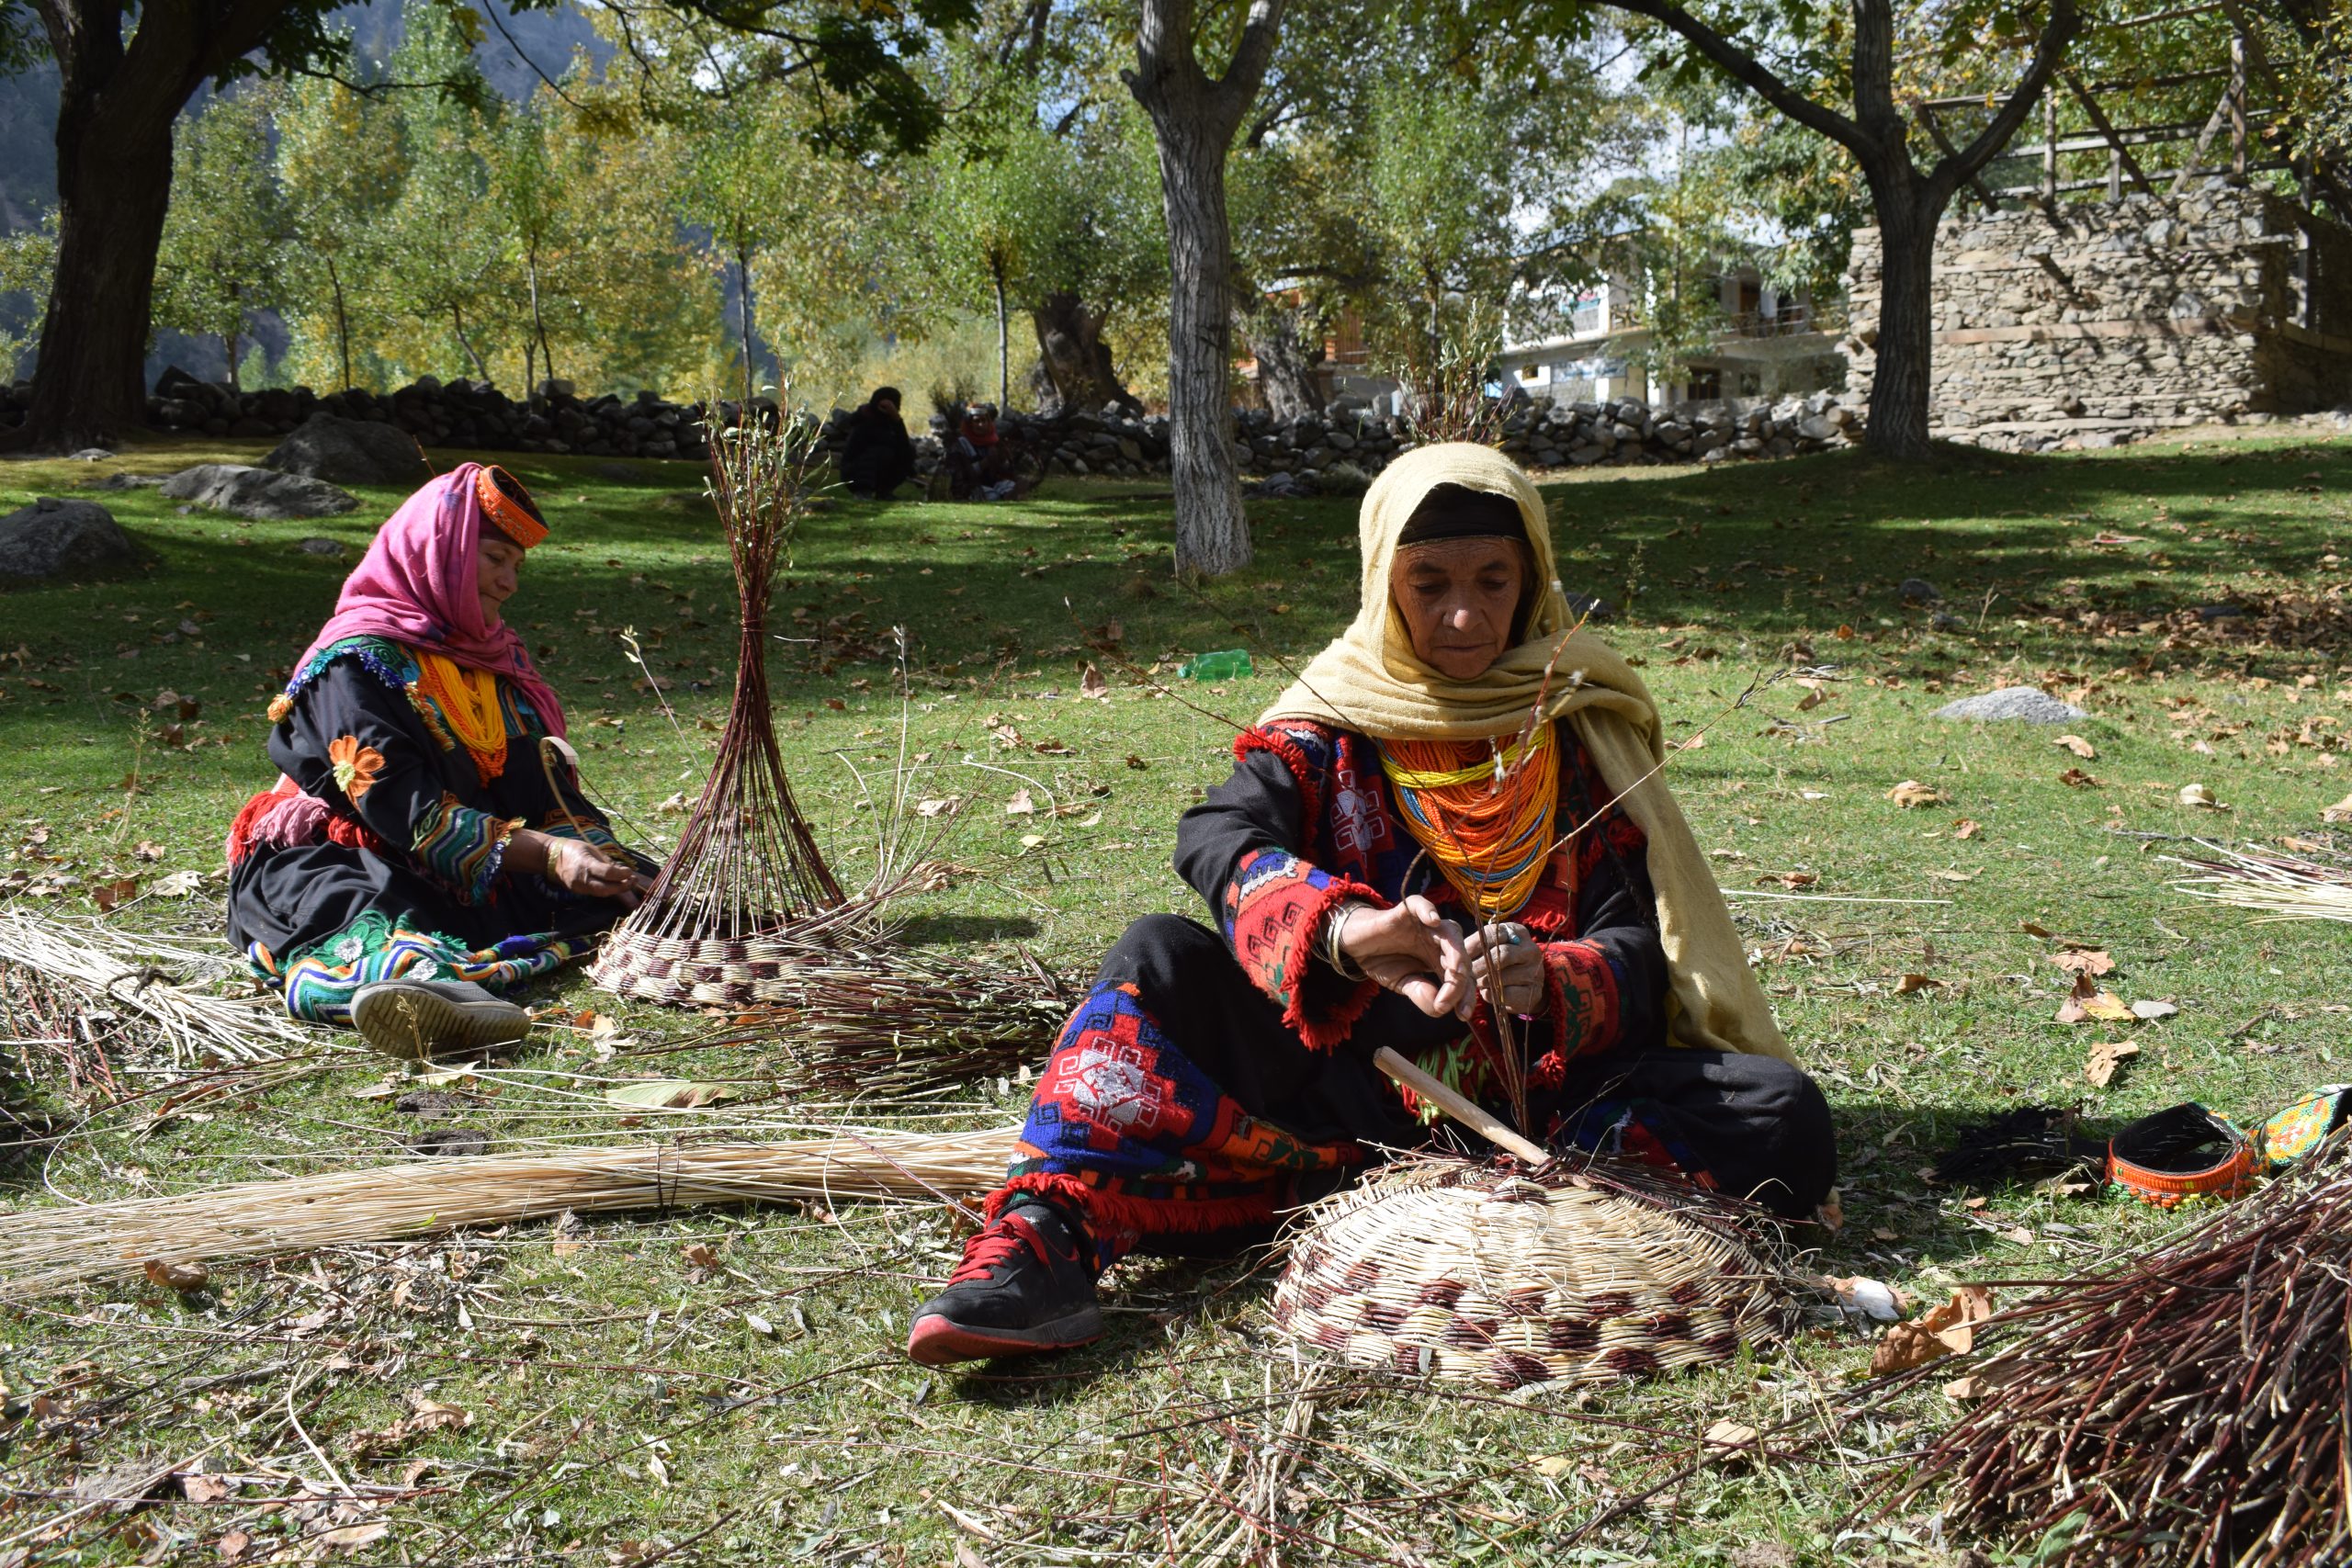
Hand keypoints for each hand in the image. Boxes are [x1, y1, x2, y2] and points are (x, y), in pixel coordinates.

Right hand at [543, 837, 643, 905]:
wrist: (551, 857)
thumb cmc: (574, 849)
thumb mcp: (592, 849)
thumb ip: (606, 861)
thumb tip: (622, 871)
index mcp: (586, 864)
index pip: (607, 873)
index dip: (621, 874)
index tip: (630, 872)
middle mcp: (582, 878)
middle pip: (605, 889)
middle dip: (622, 887)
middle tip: (633, 881)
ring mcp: (579, 887)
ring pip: (601, 893)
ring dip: (617, 890)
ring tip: (628, 884)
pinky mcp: (578, 891)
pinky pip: (596, 893)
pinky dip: (607, 890)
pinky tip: (616, 886)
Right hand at [1333, 895, 1470, 1018]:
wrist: (1357, 944)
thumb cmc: (1384, 961)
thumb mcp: (1402, 984)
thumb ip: (1420, 994)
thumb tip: (1440, 1008)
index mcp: (1442, 959)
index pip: (1463, 976)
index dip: (1466, 994)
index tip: (1462, 1015)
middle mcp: (1439, 941)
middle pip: (1462, 956)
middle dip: (1461, 981)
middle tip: (1450, 1001)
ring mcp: (1425, 925)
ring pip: (1450, 933)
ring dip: (1455, 952)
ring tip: (1455, 972)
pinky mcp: (1406, 911)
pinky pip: (1420, 905)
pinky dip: (1428, 910)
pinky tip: (1433, 920)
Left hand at [1462, 922, 1546, 1017]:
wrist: (1522, 987)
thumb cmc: (1499, 963)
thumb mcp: (1490, 949)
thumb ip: (1476, 947)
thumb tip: (1455, 954)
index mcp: (1517, 933)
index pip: (1493, 933)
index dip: (1473, 945)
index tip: (1459, 956)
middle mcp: (1530, 949)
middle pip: (1500, 955)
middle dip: (1478, 966)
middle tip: (1464, 974)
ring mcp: (1535, 971)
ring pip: (1502, 976)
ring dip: (1483, 982)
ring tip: (1475, 983)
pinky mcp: (1533, 992)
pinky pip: (1507, 994)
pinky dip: (1492, 995)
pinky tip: (1486, 993)